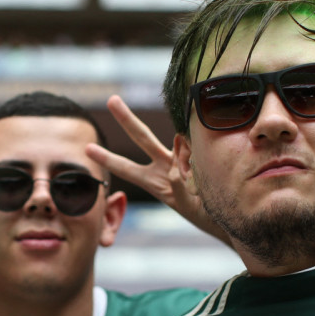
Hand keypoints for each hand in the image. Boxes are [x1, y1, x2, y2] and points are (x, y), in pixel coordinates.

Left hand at [86, 95, 228, 242]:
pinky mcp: (200, 152)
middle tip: (111, 99)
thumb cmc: (203, 214)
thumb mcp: (186, 204)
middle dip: (126, 118)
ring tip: (196, 182)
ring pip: (177, 139)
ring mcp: (182, 157)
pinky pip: (197, 148)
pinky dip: (200, 159)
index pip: (126, 168)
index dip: (107, 159)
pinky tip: (206, 174)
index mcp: (153, 182)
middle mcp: (164, 165)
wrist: (227, 216)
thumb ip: (178, 183)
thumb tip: (177, 150)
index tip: (86, 148)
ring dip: (186, 158)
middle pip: (143, 137)